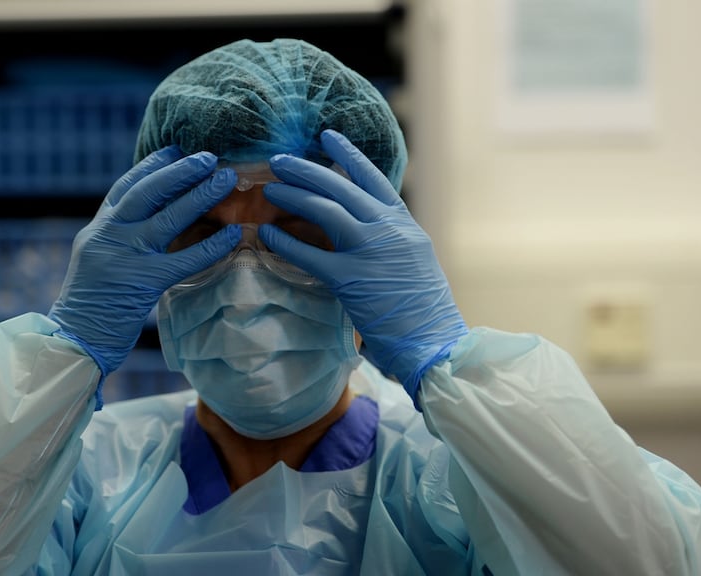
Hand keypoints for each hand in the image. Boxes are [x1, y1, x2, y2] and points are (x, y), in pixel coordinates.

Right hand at [49, 146, 239, 377]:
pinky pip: (185, 259)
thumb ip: (118, 239)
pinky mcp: (142, 282)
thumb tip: (151, 221)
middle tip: (209, 157)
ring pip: (168, 216)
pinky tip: (232, 235)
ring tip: (226, 181)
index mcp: (97, 229)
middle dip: (180, 170)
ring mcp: (124, 257)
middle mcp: (108, 235)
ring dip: (200, 195)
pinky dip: (211, 246)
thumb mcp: (96, 261)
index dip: (152, 165)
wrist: (73, 341)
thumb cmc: (90, 307)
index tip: (177, 150)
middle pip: (148, 191)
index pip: (125, 186)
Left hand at [259, 129, 467, 406]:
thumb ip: (390, 239)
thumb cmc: (424, 311)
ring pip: (326, 209)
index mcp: (404, 224)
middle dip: (307, 169)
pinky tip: (265, 234)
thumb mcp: (414, 261)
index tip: (326, 137)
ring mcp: (371, 252)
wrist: (435, 342)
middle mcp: (389, 230)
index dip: (348, 155)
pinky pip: (309, 254)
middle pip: (342, 186)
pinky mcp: (351, 280)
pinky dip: (284, 242)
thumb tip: (363, 228)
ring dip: (294, 194)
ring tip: (269, 188)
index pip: (373, 179)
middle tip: (279, 160)